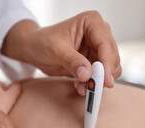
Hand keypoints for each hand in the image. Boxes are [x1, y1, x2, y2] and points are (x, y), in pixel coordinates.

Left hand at [2, 11, 121, 94]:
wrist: (33, 49)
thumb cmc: (42, 42)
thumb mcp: (56, 50)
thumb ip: (72, 61)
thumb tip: (87, 75)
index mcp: (91, 22)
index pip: (105, 43)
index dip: (107, 63)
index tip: (104, 80)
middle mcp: (98, 34)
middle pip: (111, 57)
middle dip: (103, 74)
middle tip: (94, 88)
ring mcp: (97, 48)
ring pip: (108, 69)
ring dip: (97, 81)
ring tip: (81, 87)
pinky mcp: (93, 61)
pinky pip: (99, 76)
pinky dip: (92, 84)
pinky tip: (80, 86)